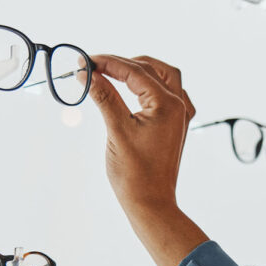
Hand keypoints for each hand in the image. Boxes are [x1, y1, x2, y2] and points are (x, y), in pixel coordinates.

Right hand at [85, 54, 208, 265]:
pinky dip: (153, 86)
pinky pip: (171, 94)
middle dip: (122, 63)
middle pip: (151, 69)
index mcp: (168, 105)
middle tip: (94, 66)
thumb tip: (88, 74)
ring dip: (140, 70)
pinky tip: (139, 90)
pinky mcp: (176, 126)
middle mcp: (179, 106)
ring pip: (165, 77)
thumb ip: (104, 97)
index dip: (107, 62)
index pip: (134, 71)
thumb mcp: (116, 130)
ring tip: (114, 72)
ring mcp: (181, 116)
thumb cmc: (135, 174)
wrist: (151, 203)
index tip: (84, 61)